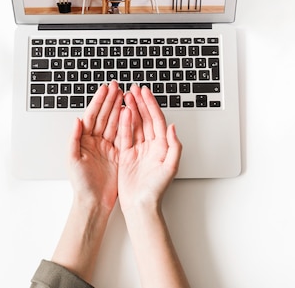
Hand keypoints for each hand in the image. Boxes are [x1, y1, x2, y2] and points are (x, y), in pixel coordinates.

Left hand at [68, 81, 122, 210]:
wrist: (94, 202)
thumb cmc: (81, 184)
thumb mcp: (73, 161)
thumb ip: (74, 139)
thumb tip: (76, 120)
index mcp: (84, 140)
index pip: (92, 116)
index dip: (98, 102)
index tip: (105, 89)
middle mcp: (96, 141)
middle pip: (104, 116)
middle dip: (110, 100)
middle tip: (117, 86)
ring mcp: (108, 147)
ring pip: (114, 123)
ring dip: (118, 108)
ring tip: (124, 95)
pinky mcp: (118, 154)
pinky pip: (123, 135)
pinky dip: (127, 124)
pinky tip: (131, 113)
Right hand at [117, 84, 181, 213]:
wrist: (141, 205)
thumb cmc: (156, 190)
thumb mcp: (170, 167)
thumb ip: (174, 146)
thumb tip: (173, 127)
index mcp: (162, 146)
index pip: (157, 120)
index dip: (151, 105)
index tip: (145, 92)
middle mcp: (151, 146)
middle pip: (145, 118)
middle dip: (140, 102)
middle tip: (134, 89)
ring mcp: (138, 149)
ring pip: (135, 124)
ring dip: (131, 109)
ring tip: (125, 96)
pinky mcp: (127, 155)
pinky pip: (124, 135)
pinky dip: (123, 123)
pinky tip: (120, 113)